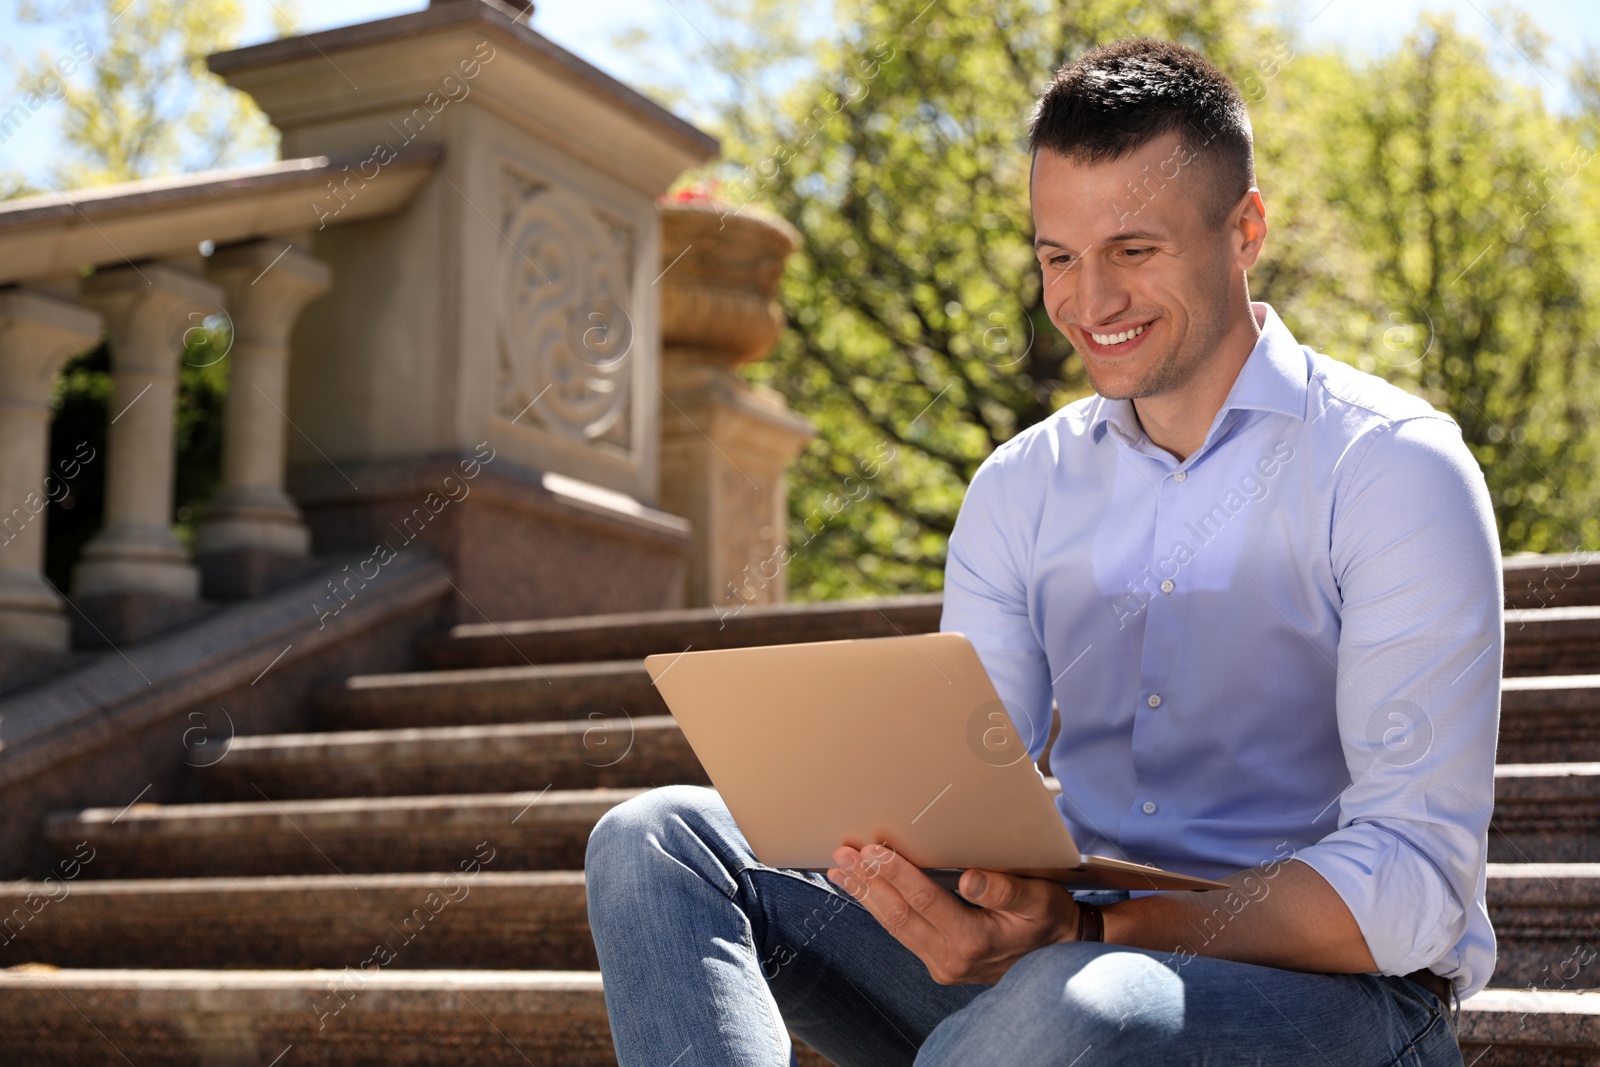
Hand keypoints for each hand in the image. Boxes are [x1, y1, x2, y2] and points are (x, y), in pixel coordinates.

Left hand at [827, 843, 1084, 983]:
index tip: (872, 850)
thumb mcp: (1037, 901)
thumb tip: (970, 879)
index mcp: (974, 941)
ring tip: (839, 870)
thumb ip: (1005, 890)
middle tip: (843, 854)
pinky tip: (862, 890)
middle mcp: (951, 958)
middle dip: (868, 882)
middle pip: (899, 915)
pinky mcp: (938, 962)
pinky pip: (902, 933)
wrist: (1058, 955)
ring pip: (894, 927)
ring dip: (865, 895)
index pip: (924, 901)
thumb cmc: (1049, 920)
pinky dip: (879, 908)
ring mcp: (942, 964)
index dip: (896, 873)